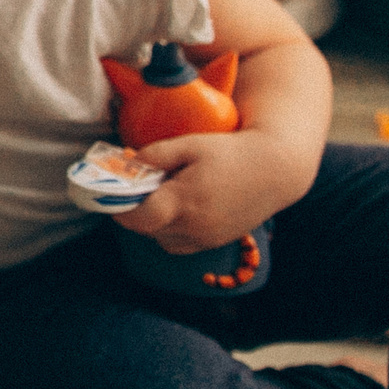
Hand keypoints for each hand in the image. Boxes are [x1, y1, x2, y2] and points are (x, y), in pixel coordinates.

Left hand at [115, 128, 316, 254]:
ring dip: (153, 223)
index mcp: (185, 202)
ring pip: (162, 239)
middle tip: (135, 189)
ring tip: (160, 196)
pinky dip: (171, 230)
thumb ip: (154, 155)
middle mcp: (195, 226)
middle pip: (146, 230)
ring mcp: (207, 238)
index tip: (113, 194)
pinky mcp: (216, 242)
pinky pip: (181, 243)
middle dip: (135, 212)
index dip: (120, 209)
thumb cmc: (230, 152)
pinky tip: (178, 208)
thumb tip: (126, 163)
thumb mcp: (190, 144)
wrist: (276, 170)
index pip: (138, 218)